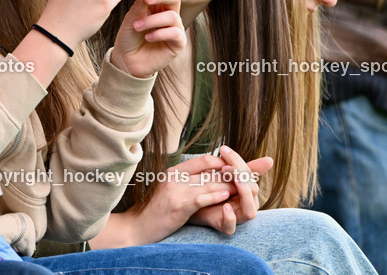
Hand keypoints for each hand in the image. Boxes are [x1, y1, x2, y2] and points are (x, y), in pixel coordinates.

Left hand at [110, 0, 185, 78]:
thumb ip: (139, 6)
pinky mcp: (178, 43)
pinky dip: (159, 34)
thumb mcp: (131, 19)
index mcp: (158, 6)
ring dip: (152, 20)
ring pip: (172, 16)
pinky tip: (148, 37)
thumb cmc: (129, 38)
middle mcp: (168, 15)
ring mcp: (174, 29)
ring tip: (138, 26)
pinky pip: (175, 33)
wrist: (126, 60)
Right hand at [119, 154, 233, 245]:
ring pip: (208, 183)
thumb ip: (187, 180)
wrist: (139, 226)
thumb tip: (208, 175)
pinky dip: (216, 196)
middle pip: (209, 171)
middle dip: (230, 174)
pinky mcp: (179, 205)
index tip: (236, 167)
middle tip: (247, 175)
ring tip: (243, 187)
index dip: (222, 162)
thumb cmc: (157, 210)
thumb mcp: (170, 189)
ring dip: (228, 185)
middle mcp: (175, 177)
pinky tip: (226, 197)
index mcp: (174, 171)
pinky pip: (202, 198)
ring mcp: (176, 191)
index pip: (203, 160)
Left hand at [188, 147, 273, 234]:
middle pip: (252, 191)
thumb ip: (240, 166)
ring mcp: (236, 217)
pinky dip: (230, 218)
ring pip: (249, 212)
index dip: (238, 162)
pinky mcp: (224, 226)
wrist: (191, 203)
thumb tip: (270, 159)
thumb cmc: (211, 188)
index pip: (249, 175)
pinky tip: (225, 206)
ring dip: (243, 195)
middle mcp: (246, 205)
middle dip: (241, 176)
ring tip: (234, 181)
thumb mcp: (224, 175)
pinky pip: (231, 227)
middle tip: (225, 167)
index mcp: (247, 191)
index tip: (223, 150)